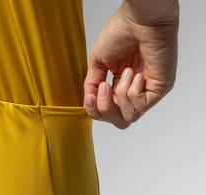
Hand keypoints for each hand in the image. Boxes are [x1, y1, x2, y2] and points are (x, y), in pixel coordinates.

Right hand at [84, 3, 178, 128]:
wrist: (139, 19)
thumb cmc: (122, 31)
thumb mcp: (98, 61)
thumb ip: (92, 84)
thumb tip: (89, 100)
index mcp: (119, 85)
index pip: (106, 113)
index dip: (95, 109)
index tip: (90, 95)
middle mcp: (134, 91)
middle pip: (117, 121)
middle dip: (105, 109)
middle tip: (104, 87)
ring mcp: (147, 91)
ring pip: (128, 118)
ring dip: (120, 97)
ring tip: (125, 73)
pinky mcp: (159, 89)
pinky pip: (140, 107)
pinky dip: (132, 93)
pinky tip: (136, 74)